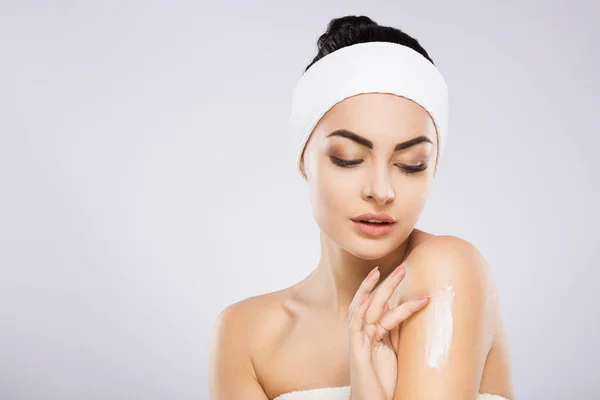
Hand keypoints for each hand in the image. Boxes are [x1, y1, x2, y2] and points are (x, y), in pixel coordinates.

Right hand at [347, 263, 430, 399]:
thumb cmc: (385, 384)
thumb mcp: (397, 356)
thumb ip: (401, 338)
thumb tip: (423, 324)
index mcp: (373, 336)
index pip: (379, 306)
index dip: (387, 288)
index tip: (398, 273)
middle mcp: (364, 336)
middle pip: (373, 302)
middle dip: (387, 283)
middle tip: (402, 267)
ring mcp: (359, 343)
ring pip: (365, 309)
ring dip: (375, 290)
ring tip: (386, 273)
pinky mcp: (357, 353)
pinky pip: (355, 327)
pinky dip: (359, 311)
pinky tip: (367, 299)